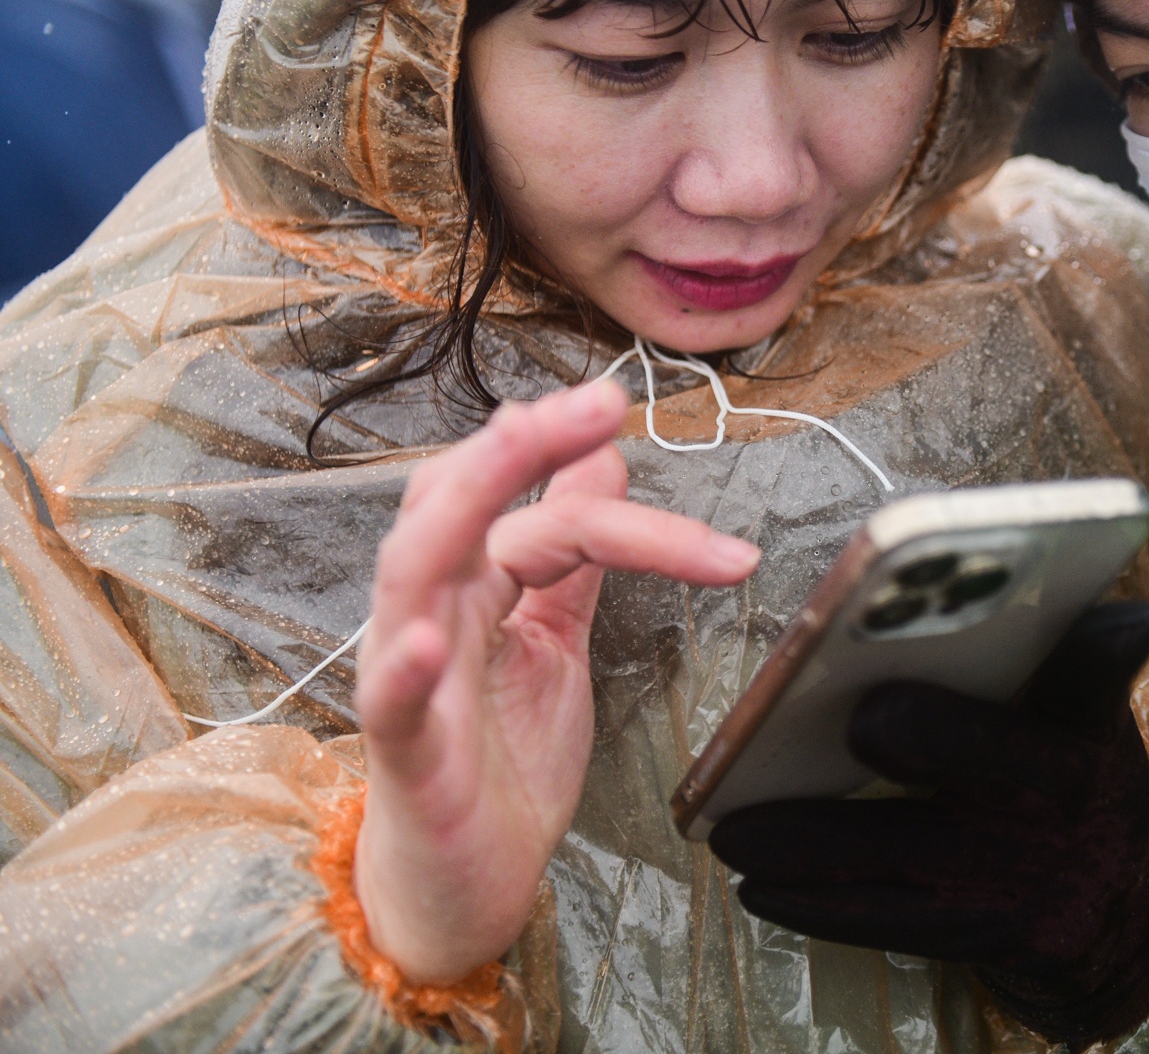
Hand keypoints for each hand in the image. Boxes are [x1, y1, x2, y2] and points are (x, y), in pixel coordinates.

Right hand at [354, 379, 759, 982]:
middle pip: (455, 505)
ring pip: (411, 571)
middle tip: (594, 402)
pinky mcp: (407, 755)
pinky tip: (427, 640)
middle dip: (519, 444)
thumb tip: (602, 456)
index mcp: (473, 585)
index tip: (621, 405)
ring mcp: (411, 678)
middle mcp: (432, 614)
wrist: (471, 883)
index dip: (569, 449)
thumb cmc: (503, 759)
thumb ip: (575, 554)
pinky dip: (403, 667)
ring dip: (463, 503)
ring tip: (514, 443)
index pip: (523, 500)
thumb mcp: (557, 637)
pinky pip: (390, 704)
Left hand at [710, 602, 1148, 1048]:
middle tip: (867, 717)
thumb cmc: (1059, 771)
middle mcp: (1073, 792)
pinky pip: (897, 923)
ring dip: (819, 842)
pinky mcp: (1001, 938)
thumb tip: (959, 591)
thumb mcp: (1068, 709)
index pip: (1095, 665)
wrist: (1112, 902)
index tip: (1117, 618)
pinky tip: (759, 886)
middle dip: (935, 734)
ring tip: (735, 831)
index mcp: (1087, 714)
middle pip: (997, 752)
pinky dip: (822, 905)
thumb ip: (1028, 654)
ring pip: (915, 852)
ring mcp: (1038, 874)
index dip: (1104, 645)